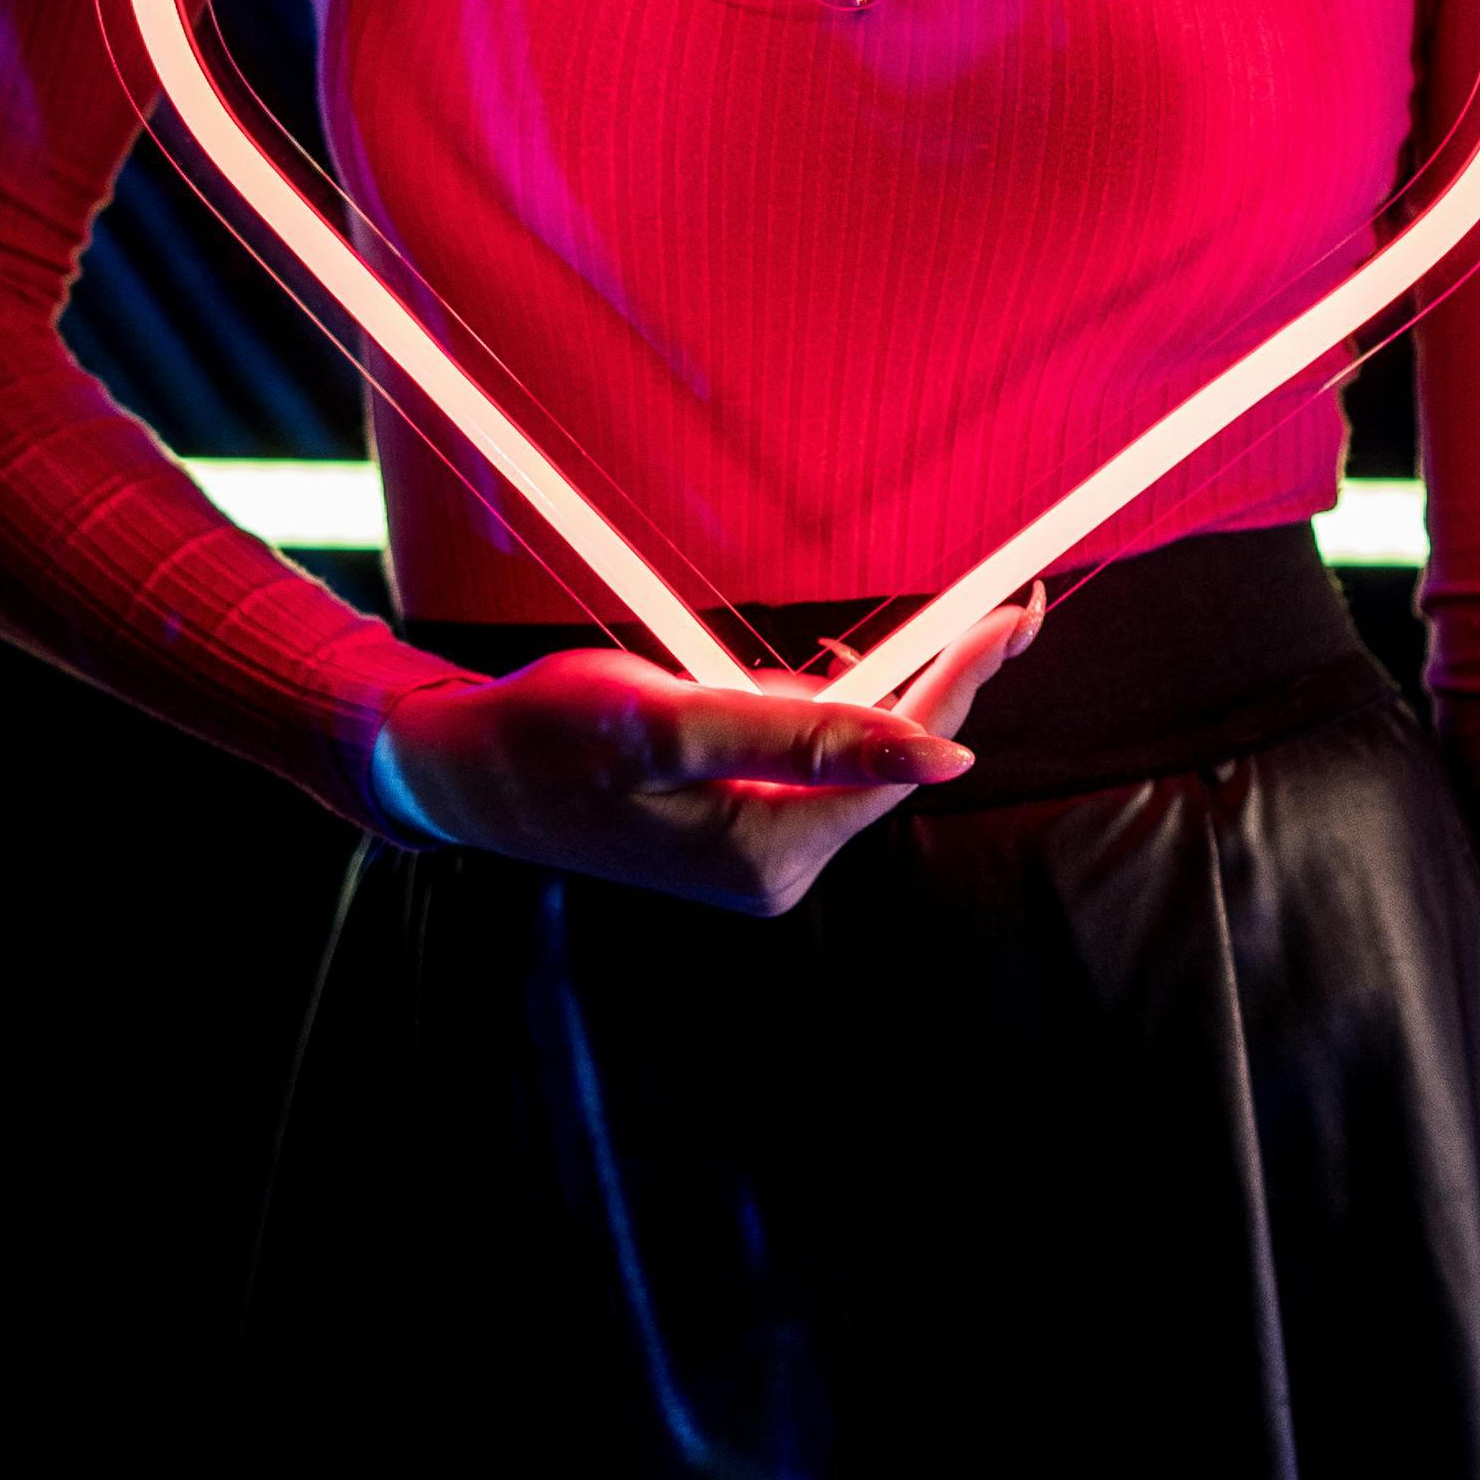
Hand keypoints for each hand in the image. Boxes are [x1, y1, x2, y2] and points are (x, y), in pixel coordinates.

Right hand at [369, 585, 1042, 910]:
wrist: (459, 773)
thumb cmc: (546, 735)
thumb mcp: (669, 720)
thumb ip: (803, 737)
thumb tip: (942, 760)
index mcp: (767, 855)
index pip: (896, 759)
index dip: (961, 682)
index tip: (1020, 614)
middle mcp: (773, 872)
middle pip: (884, 763)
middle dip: (934, 683)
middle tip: (1014, 608)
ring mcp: (754, 858)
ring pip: (842, 757)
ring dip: (856, 695)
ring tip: (837, 645)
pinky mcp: (733, 831)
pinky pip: (800, 761)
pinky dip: (807, 712)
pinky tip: (782, 680)